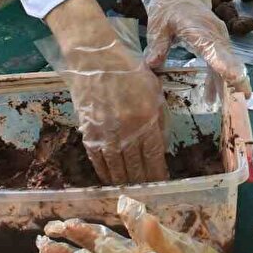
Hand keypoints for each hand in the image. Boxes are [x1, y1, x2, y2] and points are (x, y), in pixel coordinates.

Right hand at [39, 4, 169, 183]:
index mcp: (147, 120)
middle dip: (144, 183)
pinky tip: (111, 180)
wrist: (96, 60)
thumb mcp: (155, 91)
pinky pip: (98, 161)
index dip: (159, 175)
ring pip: (117, 169)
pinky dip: (105, 174)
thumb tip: (161, 144)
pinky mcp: (88, 134)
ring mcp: (105, 135)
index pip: (155, 158)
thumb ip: (160, 118)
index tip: (163, 184)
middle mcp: (127, 132)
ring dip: (125, 182)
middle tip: (149, 193)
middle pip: (136, 168)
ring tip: (131, 190)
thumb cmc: (129, 72)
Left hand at [145, 0, 250, 95]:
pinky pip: (222, 63)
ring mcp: (219, 38)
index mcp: (198, 28)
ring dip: (230, 84)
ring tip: (231, 108)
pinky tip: (214, 98)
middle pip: (228, 58)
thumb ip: (158, 44)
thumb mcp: (158, 24)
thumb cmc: (169, 7)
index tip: (235, 78)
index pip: (213, 47)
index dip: (224, 64)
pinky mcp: (218, 44)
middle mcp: (214, 33)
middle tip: (240, 103)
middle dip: (236, 80)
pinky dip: (220, 80)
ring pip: (228, 63)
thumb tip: (152, 65)